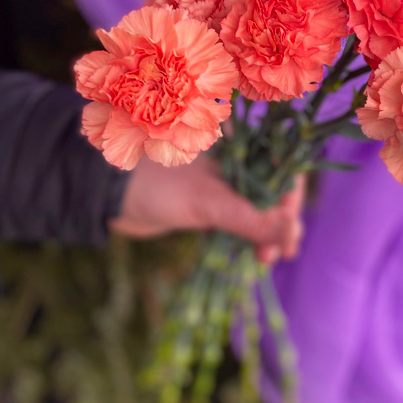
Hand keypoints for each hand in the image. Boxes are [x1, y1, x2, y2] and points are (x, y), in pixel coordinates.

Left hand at [109, 155, 304, 263]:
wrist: (111, 195)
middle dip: (280, 222)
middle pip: (274, 189)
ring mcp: (223, 180)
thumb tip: (291, 235)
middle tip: (281, 252)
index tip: (290, 234)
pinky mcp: (211, 201)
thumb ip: (251, 219)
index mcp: (240, 143)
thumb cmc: (158, 186)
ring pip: (258, 206)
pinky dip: (250, 235)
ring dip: (266, 233)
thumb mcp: (209, 203)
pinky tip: (255, 253)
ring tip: (265, 259)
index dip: (290, 202)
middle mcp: (236, 158)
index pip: (282, 169)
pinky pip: (241, 217)